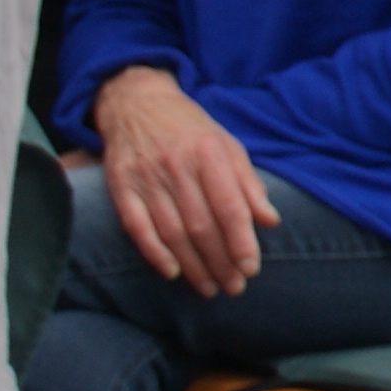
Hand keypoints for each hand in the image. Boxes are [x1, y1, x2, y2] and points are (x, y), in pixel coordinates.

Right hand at [91, 66, 279, 296]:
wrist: (137, 102)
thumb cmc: (191, 130)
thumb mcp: (228, 145)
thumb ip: (248, 183)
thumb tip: (270, 220)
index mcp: (209, 154)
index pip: (229, 207)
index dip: (241, 241)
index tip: (251, 268)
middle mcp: (176, 166)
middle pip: (201, 225)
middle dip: (220, 262)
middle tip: (234, 287)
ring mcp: (145, 177)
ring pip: (171, 232)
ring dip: (192, 266)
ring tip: (209, 288)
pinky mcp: (120, 185)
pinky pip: (136, 226)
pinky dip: (153, 253)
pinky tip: (171, 272)